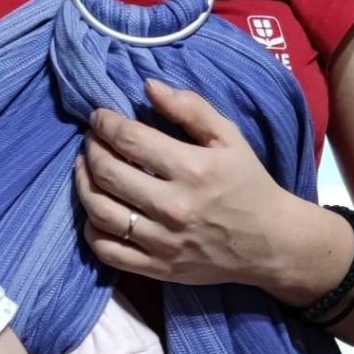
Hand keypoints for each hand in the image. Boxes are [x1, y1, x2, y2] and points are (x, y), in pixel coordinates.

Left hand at [75, 79, 305, 289]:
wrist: (271, 242)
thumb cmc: (247, 183)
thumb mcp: (229, 137)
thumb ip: (190, 108)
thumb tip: (148, 86)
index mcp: (192, 169)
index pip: (129, 140)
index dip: (105, 123)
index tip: (99, 116)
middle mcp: (174, 207)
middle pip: (108, 173)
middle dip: (91, 149)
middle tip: (92, 140)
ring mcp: (163, 242)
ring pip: (100, 212)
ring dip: (83, 185)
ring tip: (85, 168)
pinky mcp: (158, 268)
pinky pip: (107, 251)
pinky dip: (91, 229)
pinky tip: (94, 210)